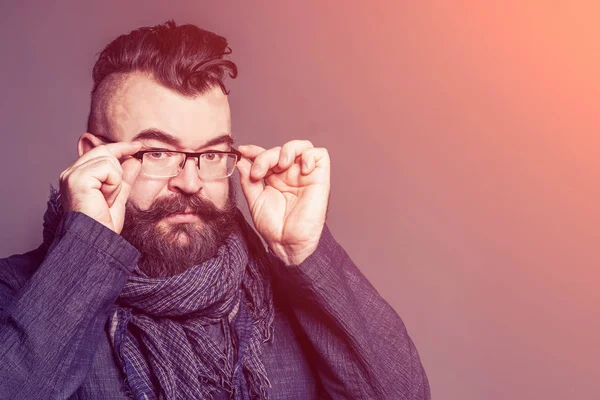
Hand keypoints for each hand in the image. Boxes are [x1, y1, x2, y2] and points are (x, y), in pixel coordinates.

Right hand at [59, 140, 141, 233]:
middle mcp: (70, 172)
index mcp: (77, 176)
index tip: (137, 146)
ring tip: (106, 200)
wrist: (96, 240)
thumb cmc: (103, 224)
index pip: (100, 152)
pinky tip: (105, 198)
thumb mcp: (118, 197)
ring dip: (116, 182)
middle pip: (104, 151)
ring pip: (109, 160)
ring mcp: (72, 175)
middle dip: (118, 170)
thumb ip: (124, 178)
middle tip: (114, 192)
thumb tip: (133, 160)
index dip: (120, 148)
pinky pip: (108, 169)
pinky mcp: (78, 179)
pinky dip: (113, 185)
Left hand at [236, 140, 330, 264]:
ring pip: (301, 146)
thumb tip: (241, 162)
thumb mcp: (255, 201)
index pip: (266, 156)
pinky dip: (309, 155)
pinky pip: (320, 155)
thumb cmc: (274, 228)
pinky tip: (301, 169)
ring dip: (288, 149)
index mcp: (274, 178)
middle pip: (279, 150)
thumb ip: (248, 181)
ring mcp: (305, 175)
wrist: (287, 243)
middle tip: (258, 173)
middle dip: (266, 156)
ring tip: (281, 164)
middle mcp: (290, 174)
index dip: (254, 150)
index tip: (242, 150)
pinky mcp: (320, 178)